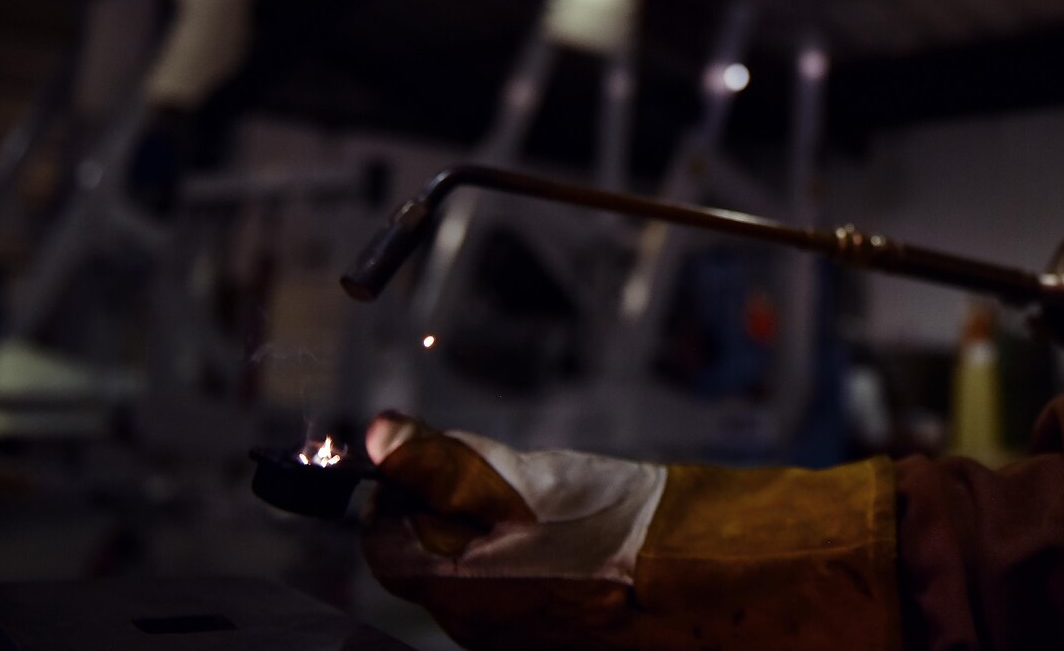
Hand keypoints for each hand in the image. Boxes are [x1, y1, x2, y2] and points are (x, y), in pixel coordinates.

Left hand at [360, 412, 664, 647]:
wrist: (687, 574)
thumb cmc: (605, 526)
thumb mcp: (519, 479)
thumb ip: (443, 460)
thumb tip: (377, 433)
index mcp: (451, 585)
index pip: (382, 539)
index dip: (398, 489)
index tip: (429, 457)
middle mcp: (469, 624)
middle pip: (425, 557)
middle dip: (444, 508)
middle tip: (491, 472)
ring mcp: (508, 636)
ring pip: (468, 573)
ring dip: (483, 532)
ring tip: (534, 502)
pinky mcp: (544, 637)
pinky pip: (509, 591)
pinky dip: (518, 558)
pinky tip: (558, 535)